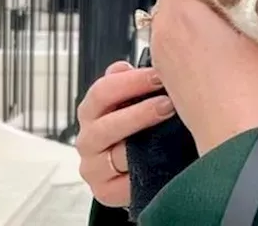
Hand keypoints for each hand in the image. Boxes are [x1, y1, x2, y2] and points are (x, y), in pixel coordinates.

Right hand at [75, 60, 175, 206]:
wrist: (143, 169)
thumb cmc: (140, 128)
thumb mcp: (134, 101)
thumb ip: (128, 82)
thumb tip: (123, 66)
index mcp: (92, 111)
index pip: (102, 92)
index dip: (132, 82)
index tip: (161, 75)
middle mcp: (88, 139)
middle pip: (105, 124)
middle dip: (140, 112)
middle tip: (169, 103)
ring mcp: (93, 167)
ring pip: (116, 154)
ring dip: (144, 141)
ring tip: (170, 130)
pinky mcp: (103, 192)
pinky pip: (122, 183)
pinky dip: (141, 172)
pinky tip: (162, 160)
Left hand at [150, 0, 257, 154]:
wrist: (231, 132)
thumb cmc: (246, 85)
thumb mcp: (252, 28)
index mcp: (183, 9)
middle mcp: (163, 24)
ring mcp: (159, 45)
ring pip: (170, 6)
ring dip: (191, 0)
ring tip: (221, 4)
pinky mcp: (162, 64)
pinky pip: (169, 30)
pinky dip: (185, 23)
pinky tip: (210, 33)